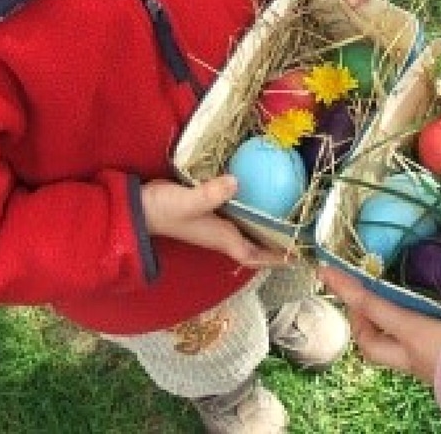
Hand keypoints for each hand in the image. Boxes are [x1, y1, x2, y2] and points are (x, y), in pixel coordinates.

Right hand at [141, 176, 292, 267]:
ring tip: (288, 215)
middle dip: (277, 245)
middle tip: (301, 235)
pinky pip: (238, 214)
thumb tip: (236, 182)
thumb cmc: (164, 209)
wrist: (139, 207)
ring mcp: (215, 223)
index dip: (275, 259)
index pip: (253, 255)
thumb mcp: (188, 201)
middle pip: (255, 245)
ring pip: (248, 230)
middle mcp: (222, 233)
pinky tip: (260, 193)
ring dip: (266, 227)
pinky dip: (251, 209)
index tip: (297, 258)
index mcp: (221, 237)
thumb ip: (211, 194)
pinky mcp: (209, 209)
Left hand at [319, 266, 440, 382]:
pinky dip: (416, 341)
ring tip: (399, 308)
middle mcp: (414, 357)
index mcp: (417, 336)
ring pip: (392, 354)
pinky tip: (437, 328)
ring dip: (388, 332)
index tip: (324, 271)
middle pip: (371, 344)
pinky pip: (416, 359)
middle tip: (365, 299)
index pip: (371, 307)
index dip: (346, 288)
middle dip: (362, 322)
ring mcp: (426, 373)